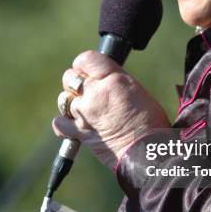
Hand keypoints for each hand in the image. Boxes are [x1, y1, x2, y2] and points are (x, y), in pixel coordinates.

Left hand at [52, 50, 169, 169]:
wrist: (148, 152)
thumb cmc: (151, 123)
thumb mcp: (136, 90)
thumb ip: (114, 81)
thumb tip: (100, 79)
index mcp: (115, 78)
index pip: (86, 59)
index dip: (84, 65)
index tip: (87, 71)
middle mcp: (97, 92)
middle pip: (69, 77)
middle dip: (76, 83)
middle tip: (89, 93)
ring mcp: (86, 113)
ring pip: (64, 99)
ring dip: (73, 104)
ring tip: (89, 111)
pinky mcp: (80, 132)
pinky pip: (60, 122)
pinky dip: (65, 124)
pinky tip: (78, 125)